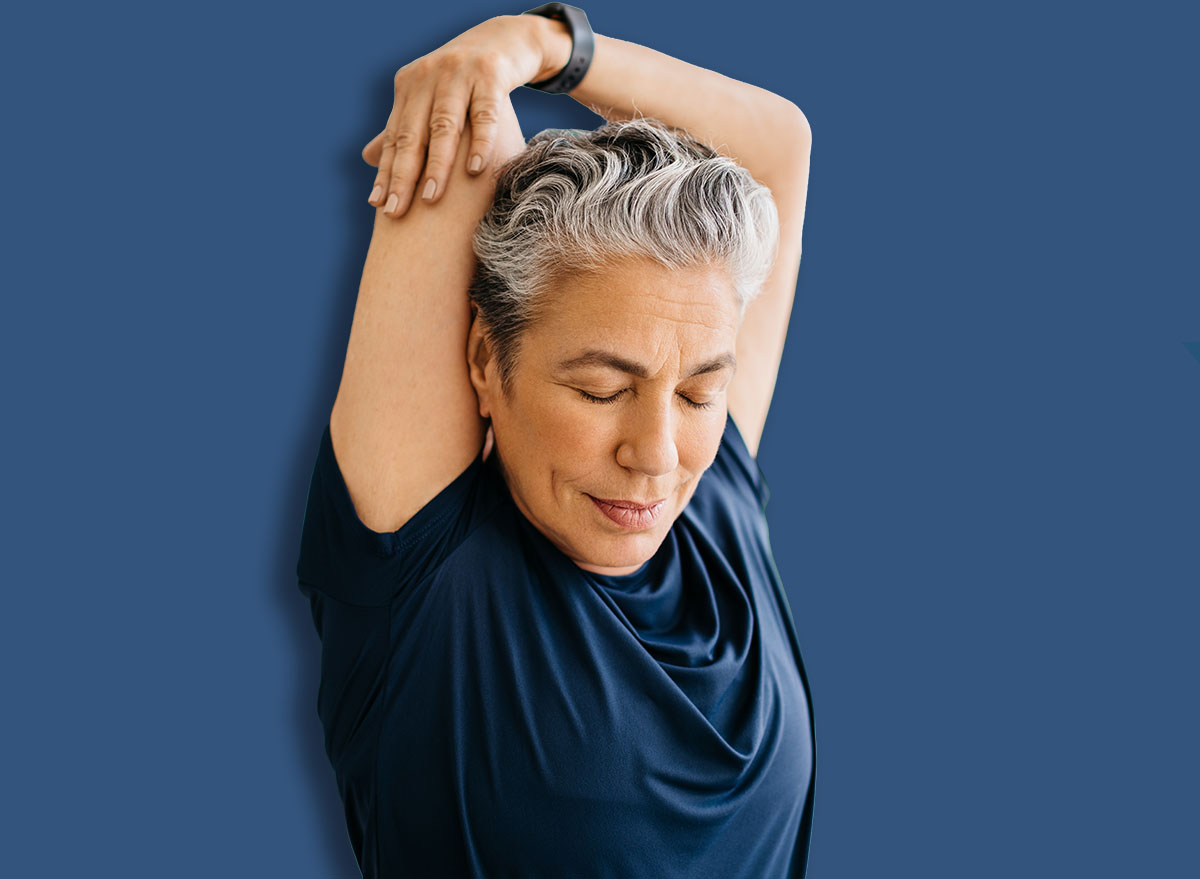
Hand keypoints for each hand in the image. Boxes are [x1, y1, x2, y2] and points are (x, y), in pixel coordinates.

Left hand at [362, 15, 547, 217]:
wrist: (505, 39)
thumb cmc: (465, 80)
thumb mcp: (431, 100)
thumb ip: (403, 129)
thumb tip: (367, 159)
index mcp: (410, 85)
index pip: (395, 136)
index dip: (386, 171)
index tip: (378, 204)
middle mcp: (429, 78)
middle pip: (413, 134)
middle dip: (403, 175)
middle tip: (396, 210)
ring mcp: (460, 74)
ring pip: (444, 126)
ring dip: (436, 165)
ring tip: (430, 199)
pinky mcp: (491, 75)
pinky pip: (484, 115)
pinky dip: (480, 143)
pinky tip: (474, 171)